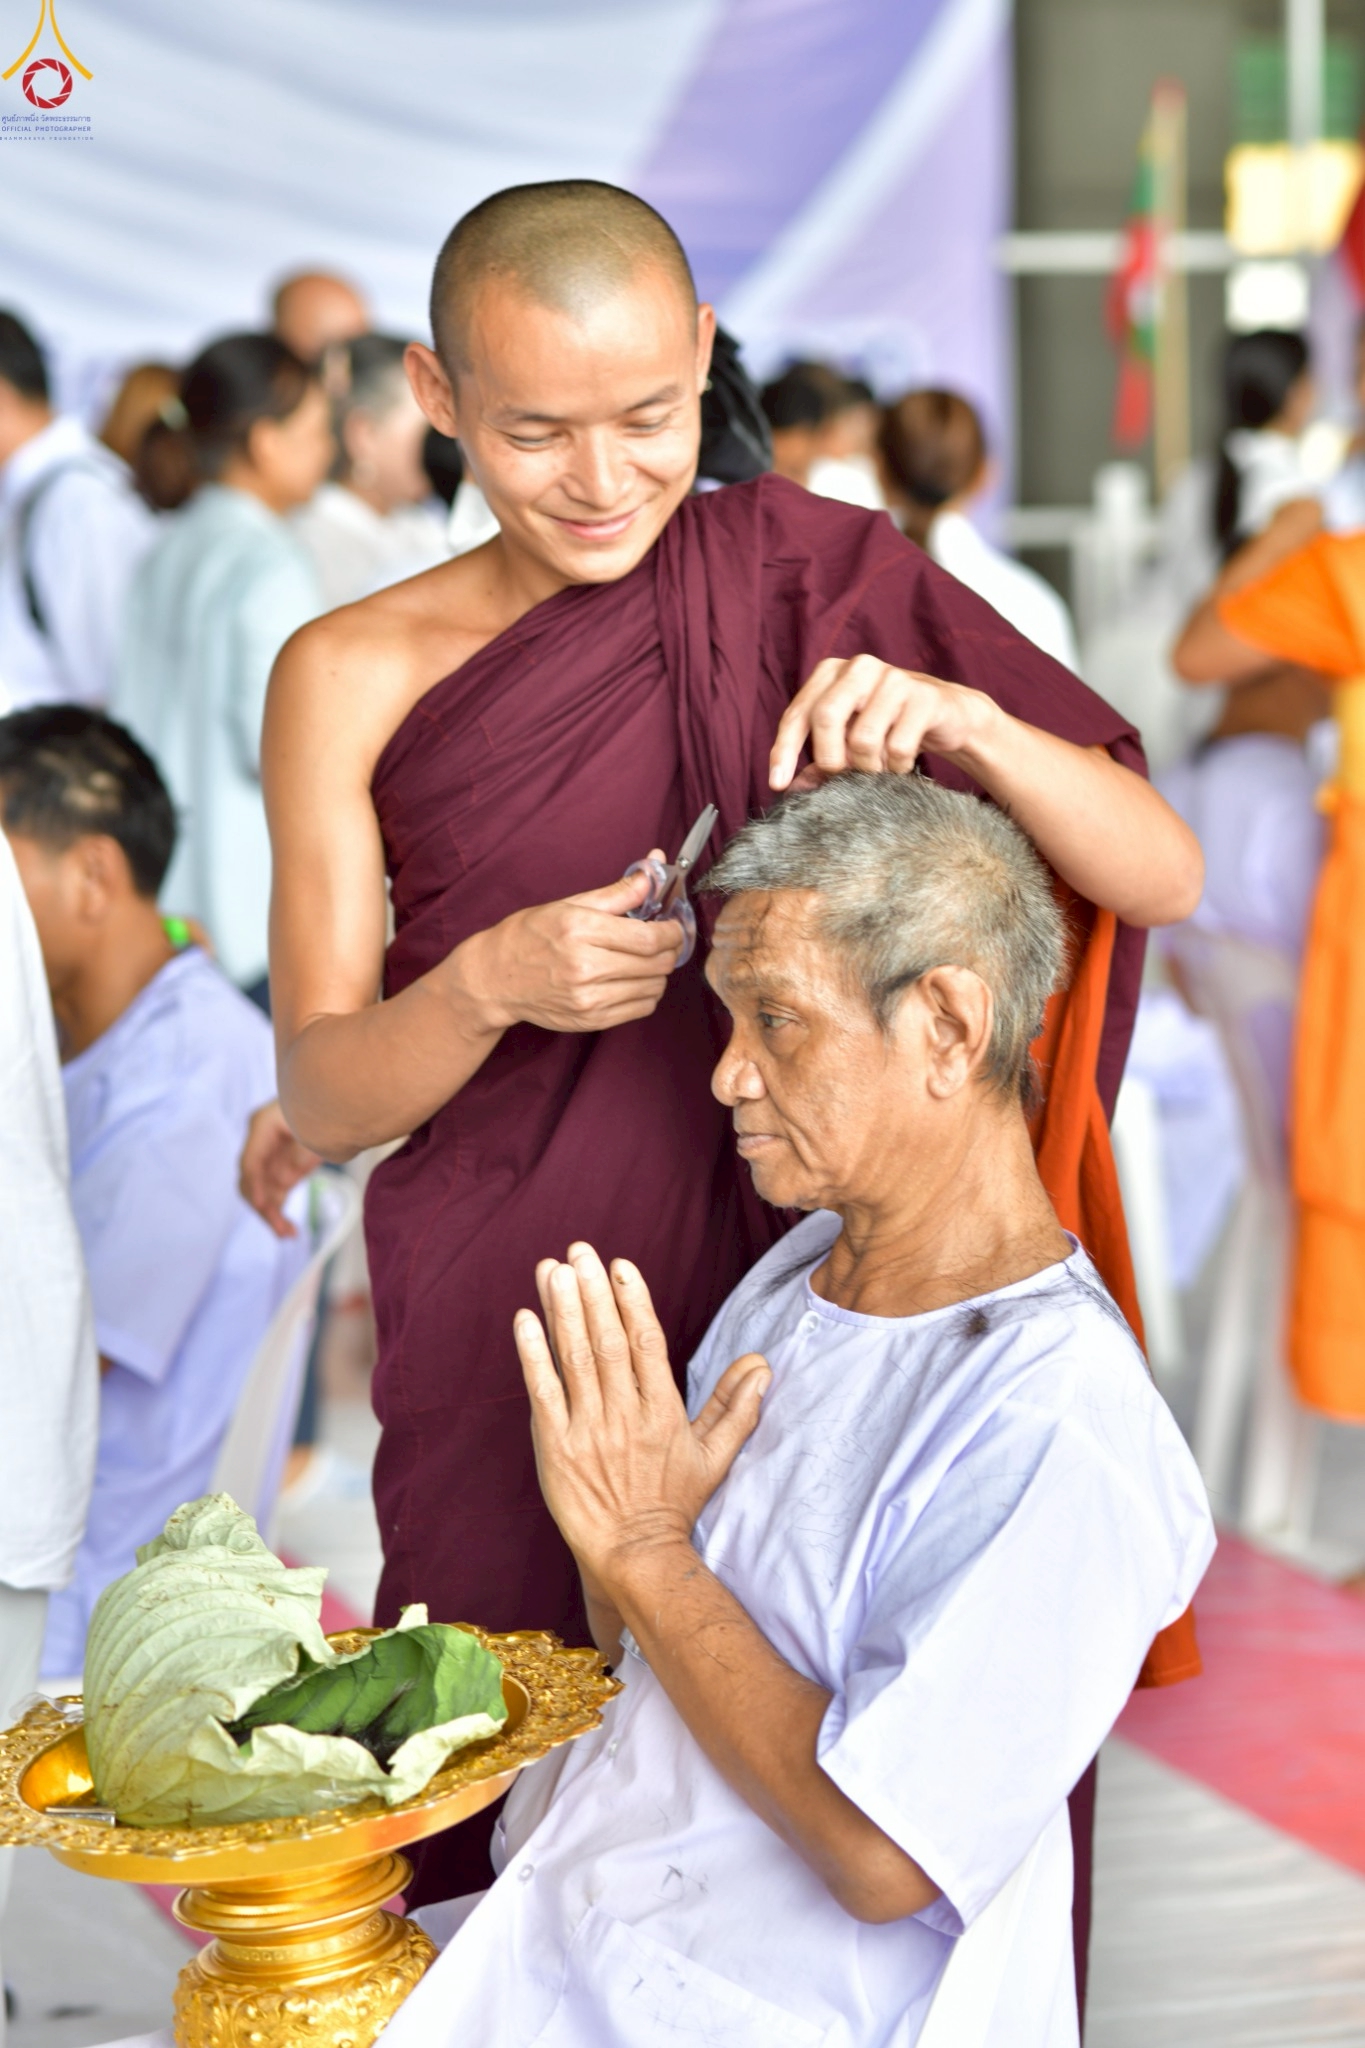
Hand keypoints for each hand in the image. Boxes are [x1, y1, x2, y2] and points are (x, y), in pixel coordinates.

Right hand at [239, 1099, 321, 1238]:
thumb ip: (302, 1149)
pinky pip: (274, 1197)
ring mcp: (269, 1159)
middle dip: (263, 1206)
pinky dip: (279, 1214)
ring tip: (288, 1234)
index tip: (262, 1205)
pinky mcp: (280, 1172)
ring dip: (271, 1215)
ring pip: (260, 1193)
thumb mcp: (318, 1126)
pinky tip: (289, 1231)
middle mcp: (260, 1144)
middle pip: (251, 1181)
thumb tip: (287, 1177)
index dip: (254, 1184)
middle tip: (281, 1228)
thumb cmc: (327, 1107)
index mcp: (262, 1125)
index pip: (250, 1160)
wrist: (339, 1103)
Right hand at [455, 859, 684, 1035]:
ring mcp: (587, 999)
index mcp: (580, 931)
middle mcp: (584, 968)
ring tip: (643, 960)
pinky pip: (640, 1009)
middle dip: (669, 950)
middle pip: (655, 964)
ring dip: (658, 973)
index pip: (648, 938)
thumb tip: (654, 870)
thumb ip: (618, 892)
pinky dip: (646, 994)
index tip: (674, 926)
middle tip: (663, 941)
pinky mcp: (590, 1021)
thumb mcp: (570, 905)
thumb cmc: (529, 935)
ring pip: (653, 988)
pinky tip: (632, 980)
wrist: (495, 978)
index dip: (672, 932)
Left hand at [514, 1242, 770, 1582]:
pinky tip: (525, 1319)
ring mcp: (589, 1430)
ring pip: (575, 1358)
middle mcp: (626, 1415)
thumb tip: (762, 1365)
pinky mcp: (557, 1448)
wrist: (633, 1553)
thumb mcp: (715, 1455)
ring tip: (553, 1270)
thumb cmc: (674, 1503)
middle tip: (579, 1251)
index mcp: (663, 1410)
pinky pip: (543, 1392)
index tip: (620, 1265)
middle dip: (593, 1291)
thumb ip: (736, 1407)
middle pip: (607, 1340)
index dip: (632, 1300)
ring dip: (563, 1309)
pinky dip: (533, 1354)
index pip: (647, 1343)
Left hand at [769, 656, 992, 790]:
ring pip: (864, 738)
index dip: (784, 750)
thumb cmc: (888, 725)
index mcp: (832, 673)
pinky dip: (896, 767)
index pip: (798, 713)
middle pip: (826, 717)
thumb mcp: (848, 738)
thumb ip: (819, 760)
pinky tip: (900, 765)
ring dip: (868, 767)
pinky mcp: (925, 696)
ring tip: (877, 770)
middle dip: (829, 758)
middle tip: (840, 777)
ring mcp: (894, 678)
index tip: (778, 784)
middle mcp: (860, 667)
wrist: (947, 716)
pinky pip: (898, 746)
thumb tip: (788, 788)